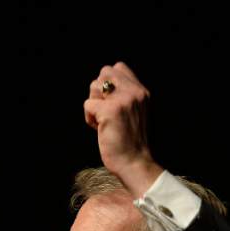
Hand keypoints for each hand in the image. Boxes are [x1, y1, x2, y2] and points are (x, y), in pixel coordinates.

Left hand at [83, 63, 163, 197]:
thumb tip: (102, 85)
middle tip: (105, 111)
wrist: (135, 163)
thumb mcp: (136, 112)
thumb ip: (125, 96)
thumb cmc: (132, 142)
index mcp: (142, 92)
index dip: (109, 82)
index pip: (119, 67)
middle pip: (104, 72)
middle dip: (99, 91)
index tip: (111, 102)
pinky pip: (87, 104)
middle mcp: (134, 92)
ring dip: (93, 104)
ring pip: (93, 86)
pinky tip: (99, 130)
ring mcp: (122, 100)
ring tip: (103, 121)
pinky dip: (89, 118)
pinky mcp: (109, 111)